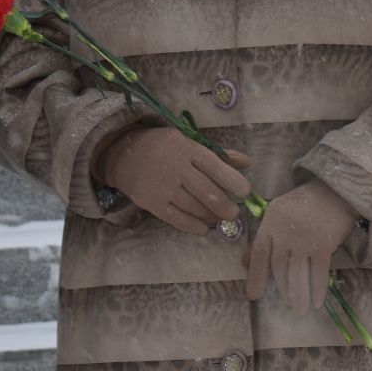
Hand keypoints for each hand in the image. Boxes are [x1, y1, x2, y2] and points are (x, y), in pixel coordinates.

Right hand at [95, 126, 250, 234]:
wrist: (124, 153)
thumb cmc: (166, 147)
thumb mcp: (190, 142)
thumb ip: (218, 154)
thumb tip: (247, 163)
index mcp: (189, 150)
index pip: (215, 166)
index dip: (233, 180)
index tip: (246, 192)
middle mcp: (177, 168)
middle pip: (206, 191)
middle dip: (224, 205)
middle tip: (234, 213)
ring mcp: (163, 187)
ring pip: (193, 207)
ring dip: (210, 216)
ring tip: (220, 219)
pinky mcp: (151, 202)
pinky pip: (175, 218)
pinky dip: (191, 225)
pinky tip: (203, 228)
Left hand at [244, 180, 358, 314]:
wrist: (339, 189)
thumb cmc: (306, 202)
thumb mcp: (278, 211)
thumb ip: (263, 235)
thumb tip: (244, 263)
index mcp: (271, 221)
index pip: (258, 252)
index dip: (255, 276)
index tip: (253, 295)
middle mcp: (285, 231)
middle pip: (278, 267)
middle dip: (281, 289)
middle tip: (285, 304)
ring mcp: (304, 239)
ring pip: (296, 274)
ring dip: (298, 296)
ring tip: (299, 309)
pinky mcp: (324, 245)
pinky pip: (318, 274)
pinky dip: (317, 290)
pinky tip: (317, 302)